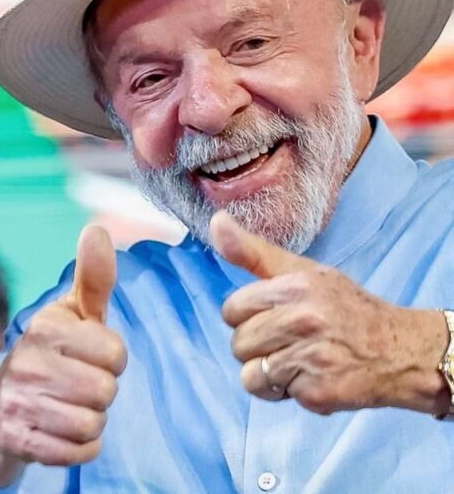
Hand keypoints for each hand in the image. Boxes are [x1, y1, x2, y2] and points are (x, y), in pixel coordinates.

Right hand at [0, 225, 125, 488]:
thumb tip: (99, 230)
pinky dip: (79, 448)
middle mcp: (26, 361)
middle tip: (78, 386)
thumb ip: (93, 277)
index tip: (91, 358)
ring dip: (89, 422)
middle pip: (106, 392)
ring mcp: (18, 402)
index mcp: (44, 327)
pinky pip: (78, 453)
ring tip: (68, 408)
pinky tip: (61, 431)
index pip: (115, 353)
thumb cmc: (47, 356)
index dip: (111, 360)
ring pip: (93, 424)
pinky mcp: (16, 440)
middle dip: (100, 394)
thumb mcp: (70, 315)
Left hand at [212, 211, 448, 414]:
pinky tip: (311, 378)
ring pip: (250, 374)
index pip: (232, 309)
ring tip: (298, 361)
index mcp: (294, 287)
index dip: (247, 317)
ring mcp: (310, 357)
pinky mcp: (317, 392)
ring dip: (269, 373)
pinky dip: (287, 392)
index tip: (272, 317)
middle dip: (258, 347)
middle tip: (290, 342)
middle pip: (238, 344)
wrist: (401, 352)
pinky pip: (273, 394)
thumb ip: (254, 252)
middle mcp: (302, 320)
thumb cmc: (346, 309)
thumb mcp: (302, 272)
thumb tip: (216, 222)